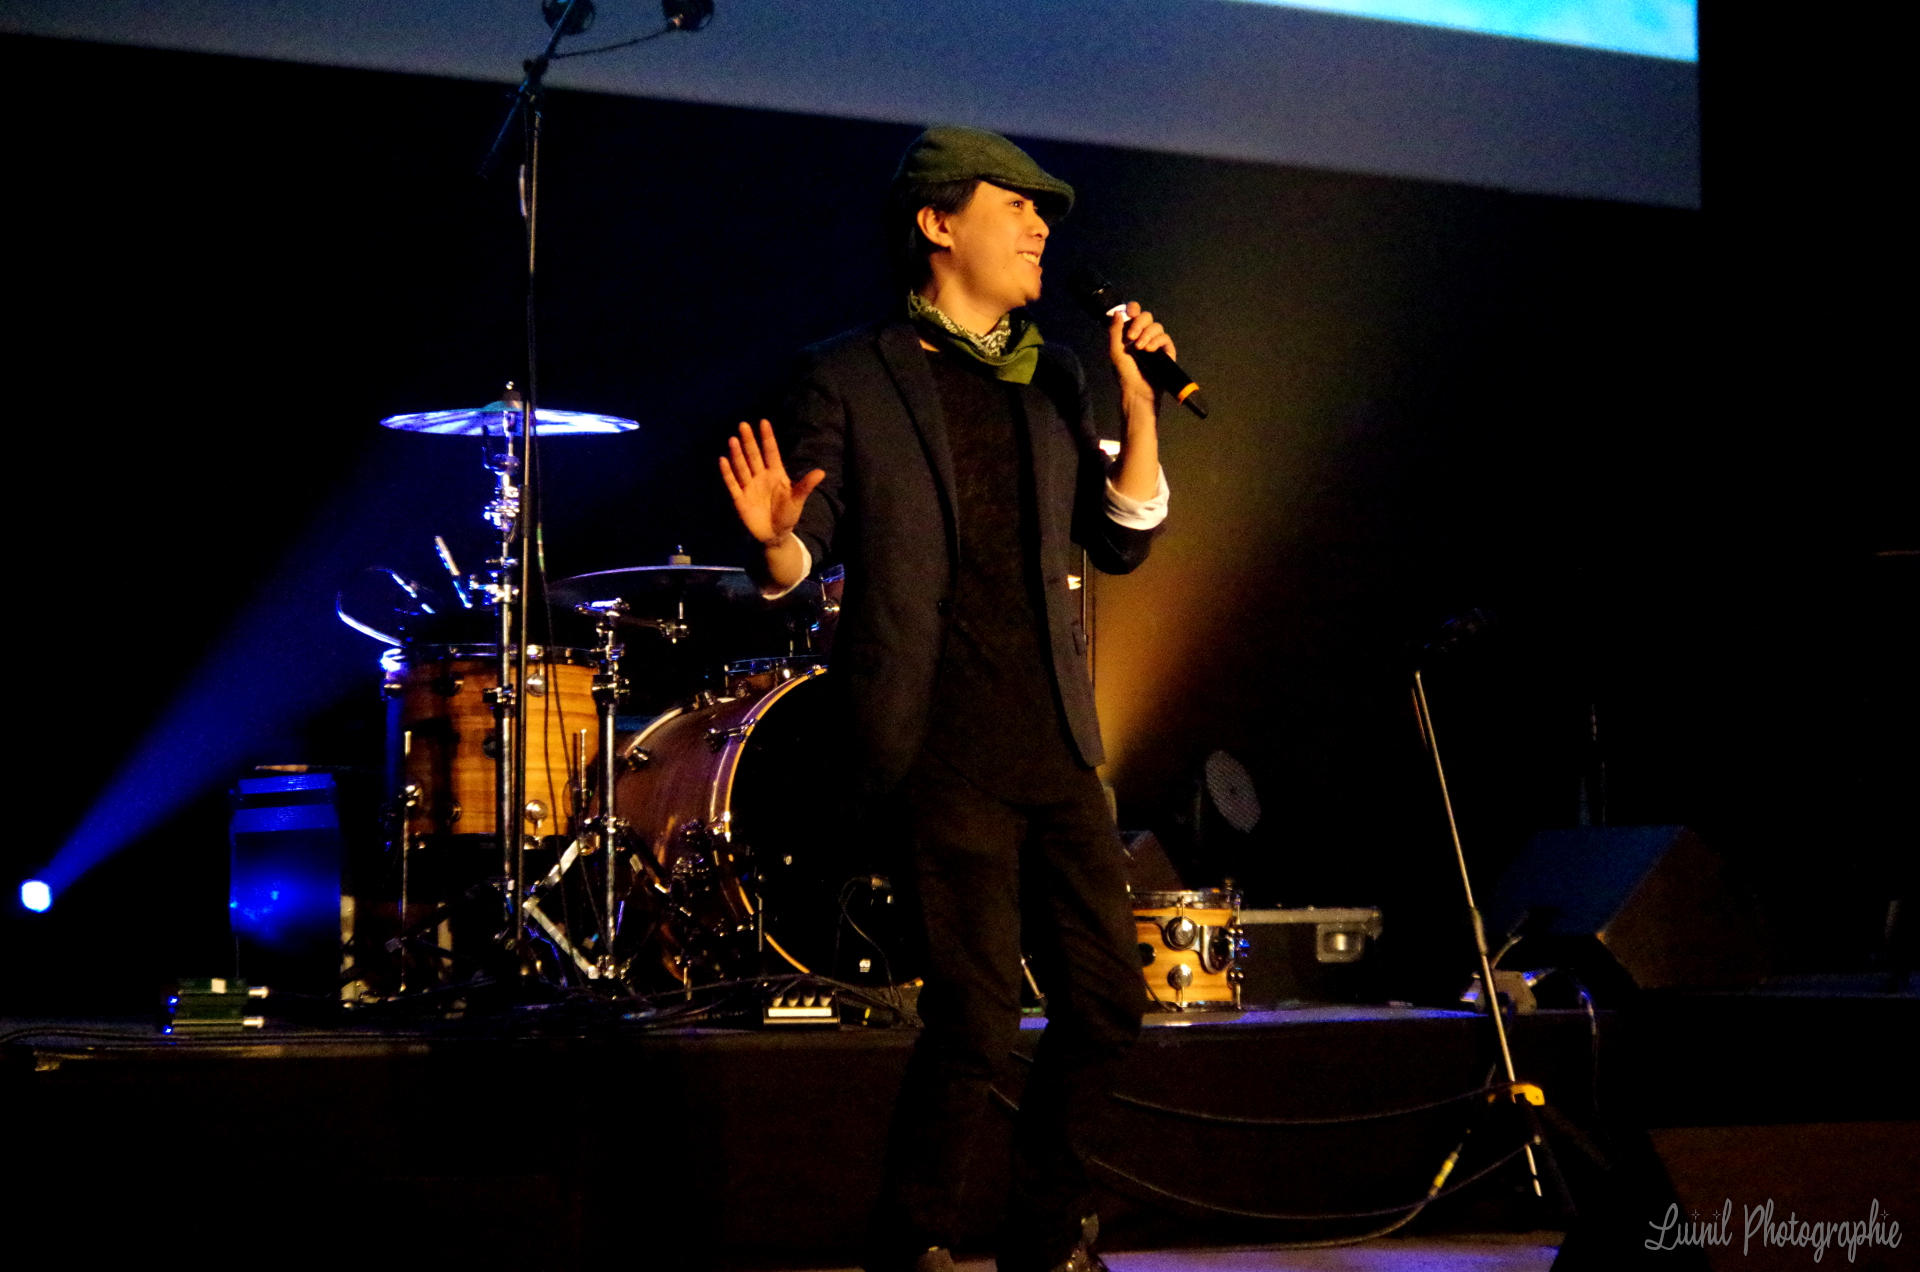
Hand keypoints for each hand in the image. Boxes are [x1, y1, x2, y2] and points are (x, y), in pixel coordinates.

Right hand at [719, 420, 823, 546]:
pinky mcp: (740, 498)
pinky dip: (728, 473)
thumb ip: (806, 485)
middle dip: (749, 441)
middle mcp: (761, 476)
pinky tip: (723, 460)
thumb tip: (821, 472)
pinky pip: (732, 484)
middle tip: (743, 424)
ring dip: (737, 454)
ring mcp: (749, 486)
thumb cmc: (788, 514)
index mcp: (776, 474)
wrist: (775, 534)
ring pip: (742, 467)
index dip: (767, 438)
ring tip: (733, 439)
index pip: (771, 452)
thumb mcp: (797, 500)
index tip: (764, 422)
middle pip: (754, 456)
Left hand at [1108, 302, 1177, 405]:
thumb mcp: (1115, 351)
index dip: (1133, 308)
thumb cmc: (1124, 373)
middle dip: (1139, 323)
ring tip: (1140, 348)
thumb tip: (1118, 312)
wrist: (1137, 390)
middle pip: (1146, 316)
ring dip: (1147, 334)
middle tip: (1131, 336)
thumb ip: (1115, 331)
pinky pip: (1165, 337)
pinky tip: (1150, 350)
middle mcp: (1144, 335)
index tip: (1130, 313)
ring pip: (1156, 326)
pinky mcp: (1167, 350)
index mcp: (1130, 333)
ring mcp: (1156, 342)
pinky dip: (1157, 341)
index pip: (1134, 313)